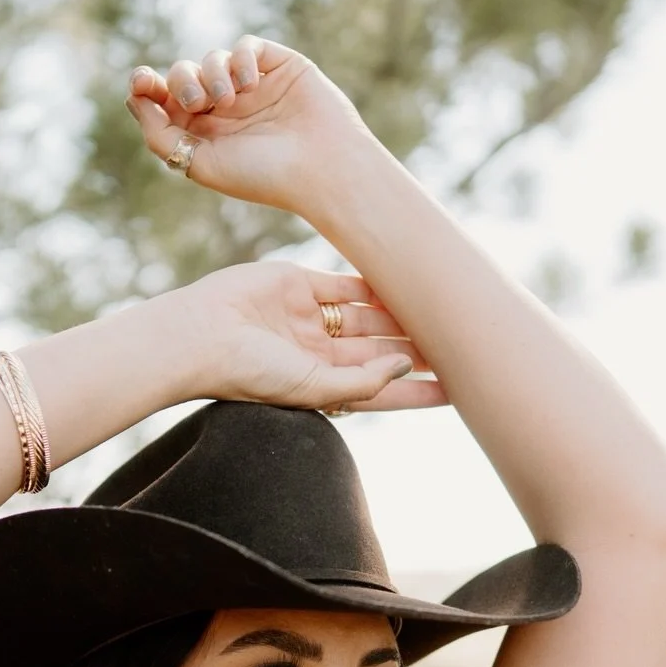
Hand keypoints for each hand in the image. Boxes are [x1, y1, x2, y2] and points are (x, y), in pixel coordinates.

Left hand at [125, 35, 372, 214]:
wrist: (320, 168)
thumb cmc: (263, 175)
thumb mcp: (200, 163)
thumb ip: (161, 135)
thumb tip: (134, 99)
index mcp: (205, 134)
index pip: (166, 100)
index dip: (148, 86)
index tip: (141, 81)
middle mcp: (226, 109)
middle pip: (184, 75)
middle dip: (182, 81)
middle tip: (197, 101)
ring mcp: (252, 86)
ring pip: (212, 58)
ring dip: (212, 73)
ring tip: (229, 99)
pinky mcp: (278, 65)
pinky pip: (246, 46)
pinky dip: (240, 60)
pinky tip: (249, 85)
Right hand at [173, 260, 445, 414]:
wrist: (199, 336)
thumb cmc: (249, 375)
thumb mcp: (312, 387)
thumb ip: (362, 381)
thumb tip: (405, 367)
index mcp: (323, 387)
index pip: (383, 390)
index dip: (420, 390)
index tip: (460, 390)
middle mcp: (320, 354)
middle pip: (382, 350)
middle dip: (419, 347)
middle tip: (465, 339)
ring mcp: (310, 319)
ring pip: (370, 315)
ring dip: (403, 313)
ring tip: (446, 307)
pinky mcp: (299, 286)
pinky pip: (345, 282)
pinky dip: (375, 280)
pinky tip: (409, 276)